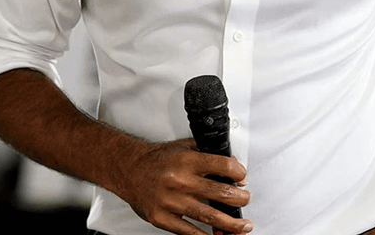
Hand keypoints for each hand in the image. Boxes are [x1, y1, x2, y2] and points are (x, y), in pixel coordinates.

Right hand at [109, 138, 251, 234]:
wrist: (129, 170)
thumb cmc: (157, 160)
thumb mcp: (183, 147)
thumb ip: (207, 153)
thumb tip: (233, 163)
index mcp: (186, 160)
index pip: (222, 165)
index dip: (238, 173)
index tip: (242, 178)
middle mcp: (179, 180)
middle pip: (220, 193)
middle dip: (240, 199)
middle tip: (245, 200)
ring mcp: (171, 201)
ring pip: (209, 216)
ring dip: (231, 223)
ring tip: (243, 226)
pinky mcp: (162, 218)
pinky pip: (190, 232)